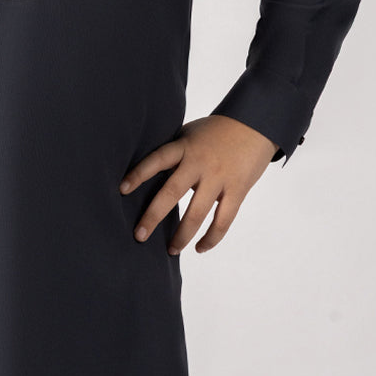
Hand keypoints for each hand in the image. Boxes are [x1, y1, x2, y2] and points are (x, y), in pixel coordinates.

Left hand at [118, 115, 278, 254]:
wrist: (254, 124)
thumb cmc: (216, 130)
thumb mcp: (190, 134)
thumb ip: (173, 152)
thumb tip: (149, 173)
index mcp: (184, 146)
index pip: (156, 160)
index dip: (139, 174)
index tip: (122, 190)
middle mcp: (199, 162)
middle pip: (171, 192)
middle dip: (153, 216)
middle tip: (139, 235)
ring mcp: (218, 178)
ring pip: (197, 214)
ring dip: (182, 236)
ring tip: (171, 250)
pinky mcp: (237, 190)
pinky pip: (222, 221)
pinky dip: (211, 238)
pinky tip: (199, 248)